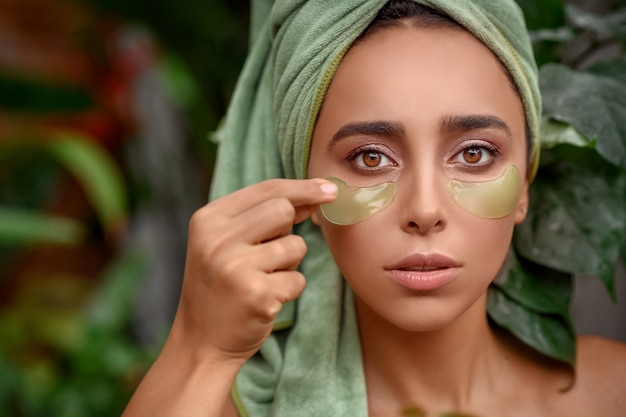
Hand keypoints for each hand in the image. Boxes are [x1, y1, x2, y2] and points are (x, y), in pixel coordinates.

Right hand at [171, 178, 337, 362]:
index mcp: (208, 219)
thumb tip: (316, 195)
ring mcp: (235, 266)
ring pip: (295, 245)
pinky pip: (297, 279)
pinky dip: (289, 290)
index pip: (266, 189)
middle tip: (270, 253)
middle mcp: (217, 239)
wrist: (201, 343)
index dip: (303, 187)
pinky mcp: (256, 294)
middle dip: (289, 230)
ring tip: (261, 279)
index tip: (330, 189)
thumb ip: (263, 217)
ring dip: (288, 264)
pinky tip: (264, 300)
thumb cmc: (221, 287)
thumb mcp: (226, 243)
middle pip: (282, 210)